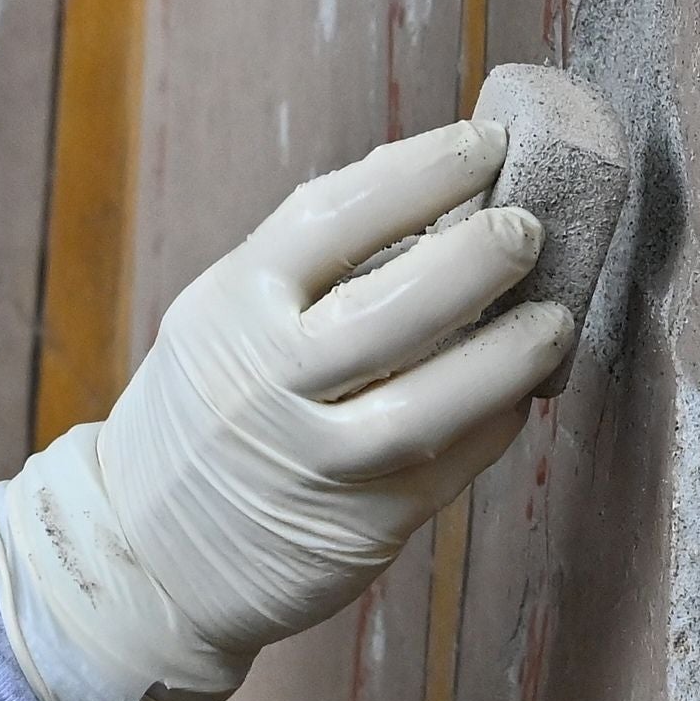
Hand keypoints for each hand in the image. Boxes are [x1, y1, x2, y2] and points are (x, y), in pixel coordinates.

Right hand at [0, 119, 575, 700]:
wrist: (145, 555)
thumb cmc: (207, 412)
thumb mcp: (224, 319)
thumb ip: (312, 269)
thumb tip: (444, 199)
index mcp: (232, 307)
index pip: (333, 217)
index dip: (420, 173)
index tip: (487, 144)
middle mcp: (265, 383)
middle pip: (390, 310)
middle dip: (476, 259)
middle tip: (529, 228)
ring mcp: (311, 462)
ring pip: (428, 405)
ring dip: (507, 355)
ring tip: (555, 317)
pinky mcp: (357, 528)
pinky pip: (447, 468)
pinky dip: (496, 423)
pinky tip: (525, 390)